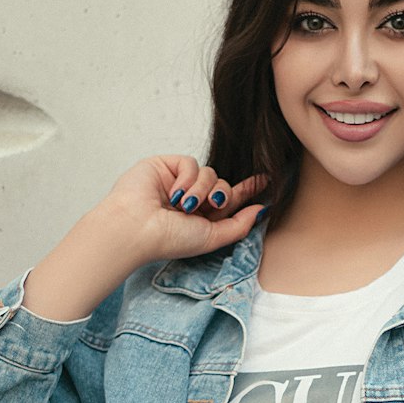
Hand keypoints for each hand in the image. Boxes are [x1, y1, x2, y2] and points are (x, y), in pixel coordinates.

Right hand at [104, 155, 267, 264]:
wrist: (136, 228)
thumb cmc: (168, 239)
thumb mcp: (211, 238)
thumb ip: (238, 226)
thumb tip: (261, 210)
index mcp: (202, 217)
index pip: (230, 200)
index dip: (248, 190)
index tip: (267, 180)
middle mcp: (192, 199)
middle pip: (224, 186)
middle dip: (223, 195)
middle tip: (211, 205)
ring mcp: (179, 182)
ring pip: (211, 173)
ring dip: (202, 190)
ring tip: (185, 206)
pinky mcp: (167, 166)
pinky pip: (192, 163)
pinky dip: (188, 179)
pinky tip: (175, 194)